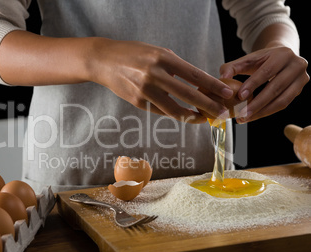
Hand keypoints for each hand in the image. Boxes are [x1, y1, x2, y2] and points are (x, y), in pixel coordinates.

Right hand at [88, 38, 232, 122]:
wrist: (105, 61)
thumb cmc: (134, 54)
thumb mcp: (157, 52)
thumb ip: (175, 66)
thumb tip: (197, 83)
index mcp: (163, 58)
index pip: (194, 74)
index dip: (213, 86)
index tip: (226, 93)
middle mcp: (154, 74)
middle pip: (188, 94)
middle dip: (209, 105)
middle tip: (223, 113)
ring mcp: (145, 90)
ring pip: (174, 109)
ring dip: (192, 116)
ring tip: (204, 118)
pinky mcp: (137, 102)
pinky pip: (161, 111)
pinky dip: (174, 113)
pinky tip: (184, 114)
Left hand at [220, 47, 308, 122]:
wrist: (282, 57)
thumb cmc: (262, 59)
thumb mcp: (248, 59)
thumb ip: (232, 67)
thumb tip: (222, 77)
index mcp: (283, 54)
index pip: (267, 71)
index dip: (253, 85)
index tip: (240, 97)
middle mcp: (296, 66)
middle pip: (276, 88)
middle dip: (257, 104)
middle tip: (241, 114)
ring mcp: (301, 79)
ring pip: (282, 100)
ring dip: (262, 112)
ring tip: (245, 118)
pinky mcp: (299, 90)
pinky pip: (283, 105)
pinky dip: (267, 112)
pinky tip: (254, 115)